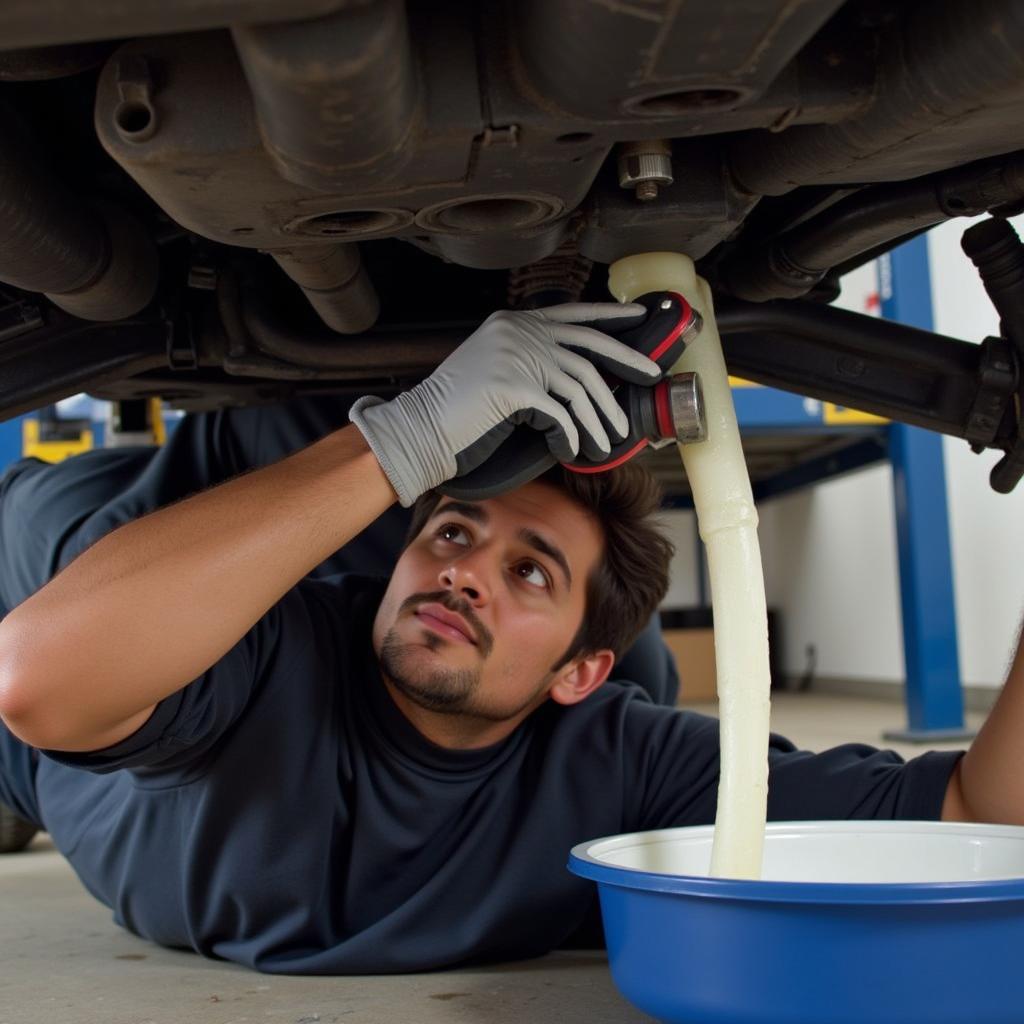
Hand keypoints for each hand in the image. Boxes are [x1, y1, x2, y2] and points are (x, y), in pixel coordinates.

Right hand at [349, 303, 661, 504]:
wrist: (422, 427)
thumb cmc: (458, 409)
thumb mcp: (495, 368)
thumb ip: (528, 358)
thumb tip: (574, 376)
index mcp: (515, 322)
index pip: (574, 313)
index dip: (610, 317)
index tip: (638, 318)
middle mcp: (518, 331)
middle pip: (589, 345)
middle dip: (626, 361)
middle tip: (650, 375)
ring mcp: (517, 355)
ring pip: (581, 385)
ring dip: (601, 416)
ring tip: (611, 440)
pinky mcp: (515, 385)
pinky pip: (560, 413)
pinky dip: (571, 435)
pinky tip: (572, 449)